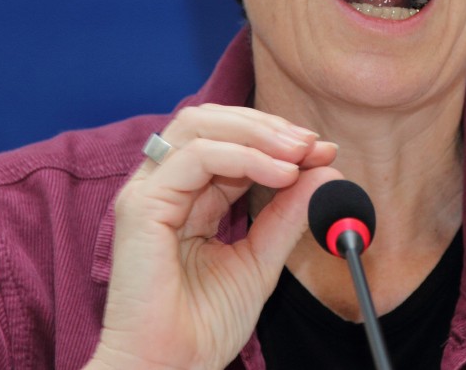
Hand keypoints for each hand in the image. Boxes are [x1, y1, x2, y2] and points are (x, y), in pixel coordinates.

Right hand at [86, 104, 339, 369]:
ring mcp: (148, 191)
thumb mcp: (261, 259)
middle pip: (210, 120)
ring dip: (258, 132)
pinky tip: (280, 174)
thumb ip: (287, 214)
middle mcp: (163, 185)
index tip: (324, 151)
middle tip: (312, 143)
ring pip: (199, 125)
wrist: (172, 369)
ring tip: (299, 153)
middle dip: (267, 125)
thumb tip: (324, 173)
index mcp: (187, 194)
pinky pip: (196, 158)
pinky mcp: (142, 206)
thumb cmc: (203, 326)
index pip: (229, 141)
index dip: (276, 138)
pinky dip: (244, 156)